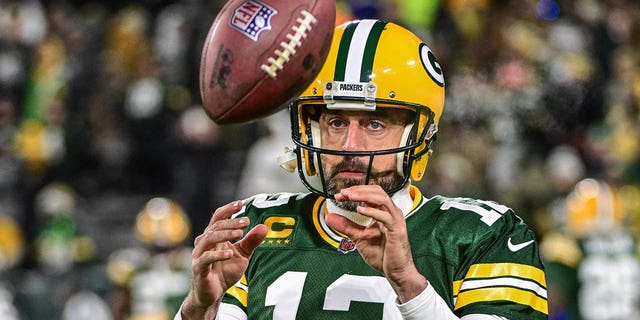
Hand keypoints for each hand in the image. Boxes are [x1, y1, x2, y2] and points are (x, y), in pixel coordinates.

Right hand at [182, 200, 267, 318]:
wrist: (213, 294)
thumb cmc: (225, 272)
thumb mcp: (243, 256)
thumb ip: (251, 242)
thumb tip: (264, 227)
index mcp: (214, 236)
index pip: (218, 217)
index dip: (228, 209)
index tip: (241, 203)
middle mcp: (204, 242)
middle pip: (215, 226)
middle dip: (231, 222)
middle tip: (246, 222)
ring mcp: (199, 254)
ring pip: (208, 238)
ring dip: (225, 234)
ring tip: (240, 234)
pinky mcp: (198, 268)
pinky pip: (205, 258)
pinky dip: (218, 255)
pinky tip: (230, 253)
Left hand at [325, 185, 426, 302]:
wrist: (396, 272)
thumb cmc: (383, 255)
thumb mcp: (359, 238)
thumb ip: (345, 226)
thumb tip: (329, 217)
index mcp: (383, 213)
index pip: (370, 194)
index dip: (355, 191)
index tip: (340, 195)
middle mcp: (391, 213)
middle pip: (377, 191)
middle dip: (359, 190)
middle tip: (343, 193)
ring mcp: (395, 221)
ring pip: (382, 199)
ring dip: (364, 195)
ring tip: (350, 196)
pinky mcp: (397, 230)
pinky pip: (385, 217)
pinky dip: (372, 211)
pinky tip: (360, 210)